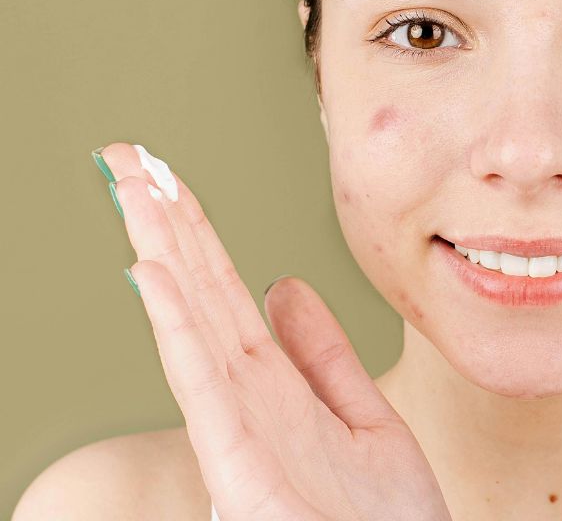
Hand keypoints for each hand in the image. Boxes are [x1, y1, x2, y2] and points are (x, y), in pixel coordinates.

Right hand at [98, 142, 451, 520]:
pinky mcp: (245, 471)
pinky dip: (178, 330)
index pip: (226, 294)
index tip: (169, 179)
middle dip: (166, 225)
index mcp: (275, 388)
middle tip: (129, 157)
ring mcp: (242, 434)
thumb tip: (286, 286)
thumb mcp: (365, 420)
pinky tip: (154, 276)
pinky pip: (207, 389)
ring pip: (193, 325)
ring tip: (134, 191)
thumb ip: (323, 355)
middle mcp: (249, 402)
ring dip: (162, 254)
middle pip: (201, 296)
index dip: (198, 234)